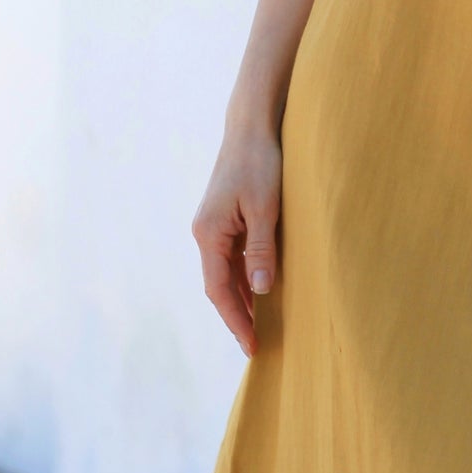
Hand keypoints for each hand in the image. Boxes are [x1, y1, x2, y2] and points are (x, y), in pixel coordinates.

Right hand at [192, 123, 281, 354]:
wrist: (251, 127)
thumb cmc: (260, 163)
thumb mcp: (266, 208)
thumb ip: (262, 249)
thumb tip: (261, 290)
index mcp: (209, 234)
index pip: (218, 290)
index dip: (235, 320)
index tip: (252, 345)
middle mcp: (206, 233)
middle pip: (219, 286)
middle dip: (238, 316)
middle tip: (258, 345)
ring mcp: (214, 227)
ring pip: (226, 273)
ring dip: (243, 299)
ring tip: (263, 326)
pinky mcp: (226, 220)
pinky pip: (233, 258)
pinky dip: (246, 278)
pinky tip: (263, 291)